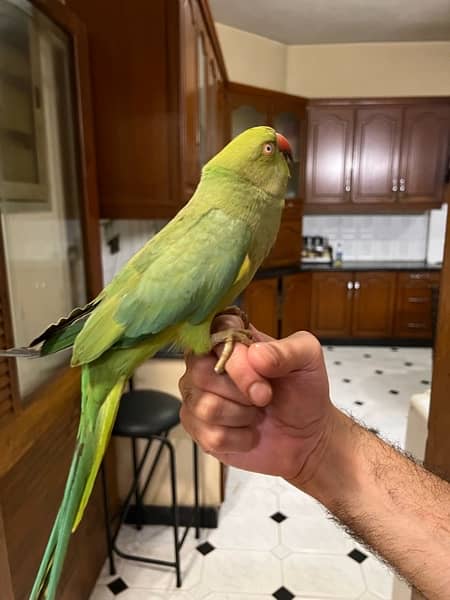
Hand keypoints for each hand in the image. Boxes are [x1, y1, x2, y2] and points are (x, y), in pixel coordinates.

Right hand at [179, 316, 334, 484]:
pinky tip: (250, 432)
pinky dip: (241, 439)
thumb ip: (287, 350)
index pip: (212, 333)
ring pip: (206, 406)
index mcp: (231, 339)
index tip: (261, 371)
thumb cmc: (303, 392)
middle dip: (242, 390)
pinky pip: (211, 436)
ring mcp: (199, 396)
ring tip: (256, 413)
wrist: (307, 437)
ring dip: (242, 415)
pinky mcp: (200, 429)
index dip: (235, 358)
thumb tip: (256, 356)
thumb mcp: (309, 360)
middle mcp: (208, 364)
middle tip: (265, 396)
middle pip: (201, 371)